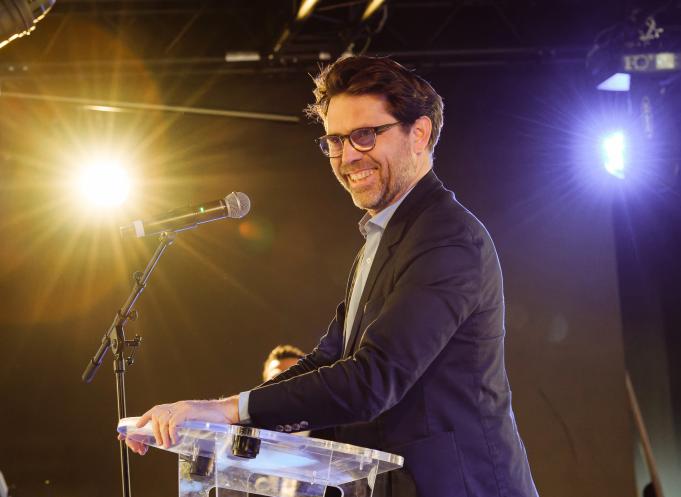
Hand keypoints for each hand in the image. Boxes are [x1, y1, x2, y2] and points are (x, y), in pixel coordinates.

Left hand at [121, 396, 239, 452]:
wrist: (225, 411)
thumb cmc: (211, 418)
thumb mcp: (193, 421)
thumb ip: (182, 424)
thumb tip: (172, 435)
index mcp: (177, 408)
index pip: (155, 410)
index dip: (144, 418)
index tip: (136, 427)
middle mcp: (177, 406)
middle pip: (156, 416)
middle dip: (153, 432)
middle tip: (157, 444)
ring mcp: (182, 407)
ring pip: (162, 420)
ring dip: (162, 435)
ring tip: (167, 444)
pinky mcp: (188, 411)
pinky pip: (173, 422)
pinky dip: (171, 433)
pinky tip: (175, 439)